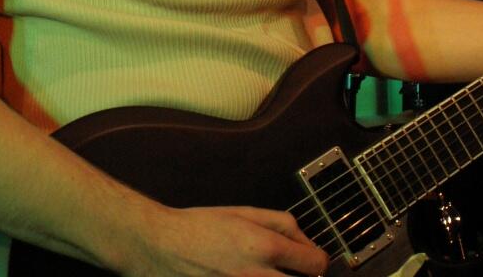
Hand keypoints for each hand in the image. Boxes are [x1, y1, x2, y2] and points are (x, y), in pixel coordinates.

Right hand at [128, 203, 328, 275]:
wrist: (163, 247)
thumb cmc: (201, 226)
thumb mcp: (244, 212)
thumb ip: (282, 223)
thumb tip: (306, 240)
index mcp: (266, 247)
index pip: (317, 264)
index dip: (318, 260)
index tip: (311, 260)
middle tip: (293, 272)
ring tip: (273, 274)